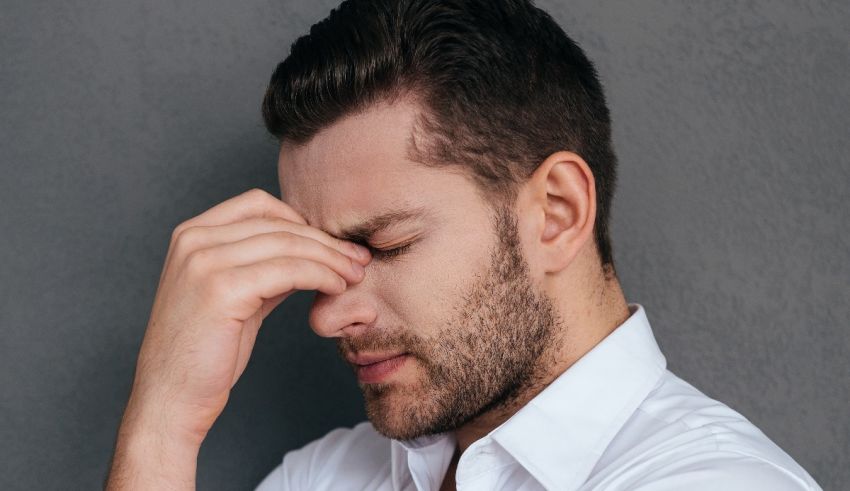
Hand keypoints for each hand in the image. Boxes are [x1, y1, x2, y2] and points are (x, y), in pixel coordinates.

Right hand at [121, 188, 370, 445]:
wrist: (170, 400)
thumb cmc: (204, 354)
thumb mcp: (234, 297)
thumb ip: (263, 268)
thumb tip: (309, 252)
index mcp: (190, 234)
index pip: (258, 205)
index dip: (302, 221)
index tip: (333, 244)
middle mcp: (193, 241)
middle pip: (278, 224)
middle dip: (326, 240)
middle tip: (358, 258)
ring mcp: (204, 262)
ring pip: (288, 244)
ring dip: (331, 258)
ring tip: (354, 274)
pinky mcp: (221, 290)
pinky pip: (289, 271)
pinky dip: (321, 275)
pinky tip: (336, 287)